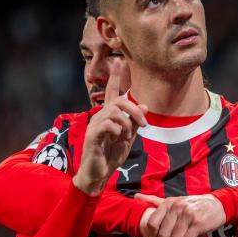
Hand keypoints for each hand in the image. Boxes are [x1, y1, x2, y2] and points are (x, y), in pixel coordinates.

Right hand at [74, 67, 147, 194]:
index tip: (118, 62)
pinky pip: (108, 125)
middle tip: (143, 126)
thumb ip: (135, 123)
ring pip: (114, 112)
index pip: (112, 94)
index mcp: (108, 117)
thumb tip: (144, 106)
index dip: (115, 78)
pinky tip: (117, 139)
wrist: (98, 175)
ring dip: (127, 124)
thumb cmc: (110, 156)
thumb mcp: (128, 138)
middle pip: (119, 101)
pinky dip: (118, 130)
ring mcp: (95, 126)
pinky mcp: (92, 136)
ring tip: (126, 137)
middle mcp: (99, 117)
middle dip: (134, 111)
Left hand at [136, 193, 225, 236]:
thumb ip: (154, 201)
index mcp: (168, 203)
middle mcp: (176, 207)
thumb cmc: (192, 205)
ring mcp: (187, 215)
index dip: (154, 235)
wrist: (217, 204)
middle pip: (162, 235)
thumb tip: (135, 197)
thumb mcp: (173, 201)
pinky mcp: (198, 224)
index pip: (151, 224)